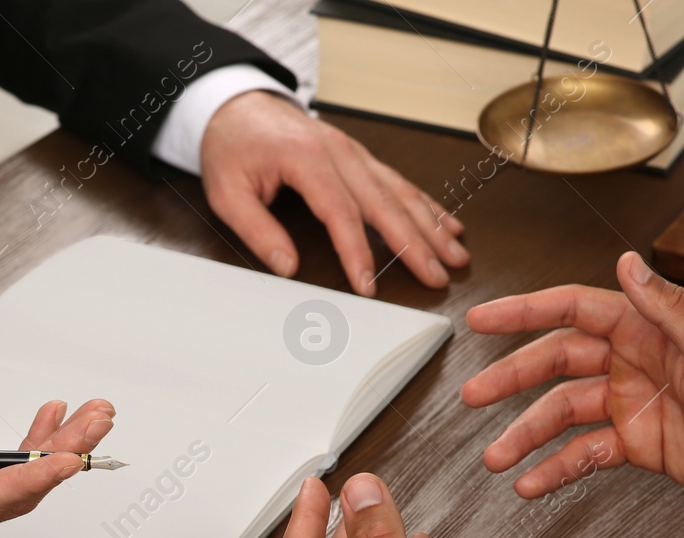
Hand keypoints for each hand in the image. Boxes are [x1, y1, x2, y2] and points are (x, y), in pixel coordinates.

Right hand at [0, 305, 115, 537]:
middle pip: (17, 494)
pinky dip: (34, 460)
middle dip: (64, 456)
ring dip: (57, 456)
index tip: (69, 457)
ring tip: (89, 419)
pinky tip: (49, 424)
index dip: (32, 477)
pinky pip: (7, 491)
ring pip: (19, 495)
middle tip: (97, 421)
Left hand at [199, 91, 468, 293]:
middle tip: (437, 276)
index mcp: (307, 158)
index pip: (340, 213)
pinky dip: (426, 204)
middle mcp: (339, 152)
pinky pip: (398, 181)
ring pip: (400, 191)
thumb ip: (257, 230)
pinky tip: (448, 223)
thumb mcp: (227, 192)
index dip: (357, 252)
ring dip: (432, 226)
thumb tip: (287, 267)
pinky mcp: (358, 156)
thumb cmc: (231, 147)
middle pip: (384, 203)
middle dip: (415, 244)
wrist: (236, 104)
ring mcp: (353, 152)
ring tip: (456, 256)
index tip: (369, 286)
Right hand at [463, 252, 683, 526]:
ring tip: (496, 457)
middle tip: (473, 395)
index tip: (483, 317)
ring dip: (526, 435)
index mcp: (650, 333)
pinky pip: (583, 454)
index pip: (574, 311)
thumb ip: (668, 308)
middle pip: (556, 364)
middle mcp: (635, 364)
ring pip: (562, 414)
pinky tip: (532, 484)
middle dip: (511, 379)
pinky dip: (556, 469)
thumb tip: (628, 263)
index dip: (525, 312)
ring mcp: (633, 405)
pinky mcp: (638, 445)